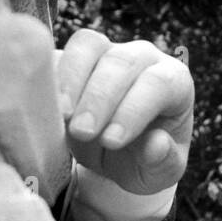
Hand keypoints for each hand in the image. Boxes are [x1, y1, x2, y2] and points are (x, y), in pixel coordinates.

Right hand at [56, 29, 192, 196]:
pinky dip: (52, 75)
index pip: (158, 84)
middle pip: (122, 62)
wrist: (118, 156)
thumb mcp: (159, 175)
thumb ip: (163, 161)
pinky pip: (61, 51)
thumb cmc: (145, 161)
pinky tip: (46, 104)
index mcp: (175, 83)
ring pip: (89, 46)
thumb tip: (156, 144)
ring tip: (62, 115)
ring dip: (72, 79)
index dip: (134, 110)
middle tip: (82, 132)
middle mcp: (144, 58)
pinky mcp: (77, 55)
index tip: (111, 142)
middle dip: (100, 97)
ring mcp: (109, 50)